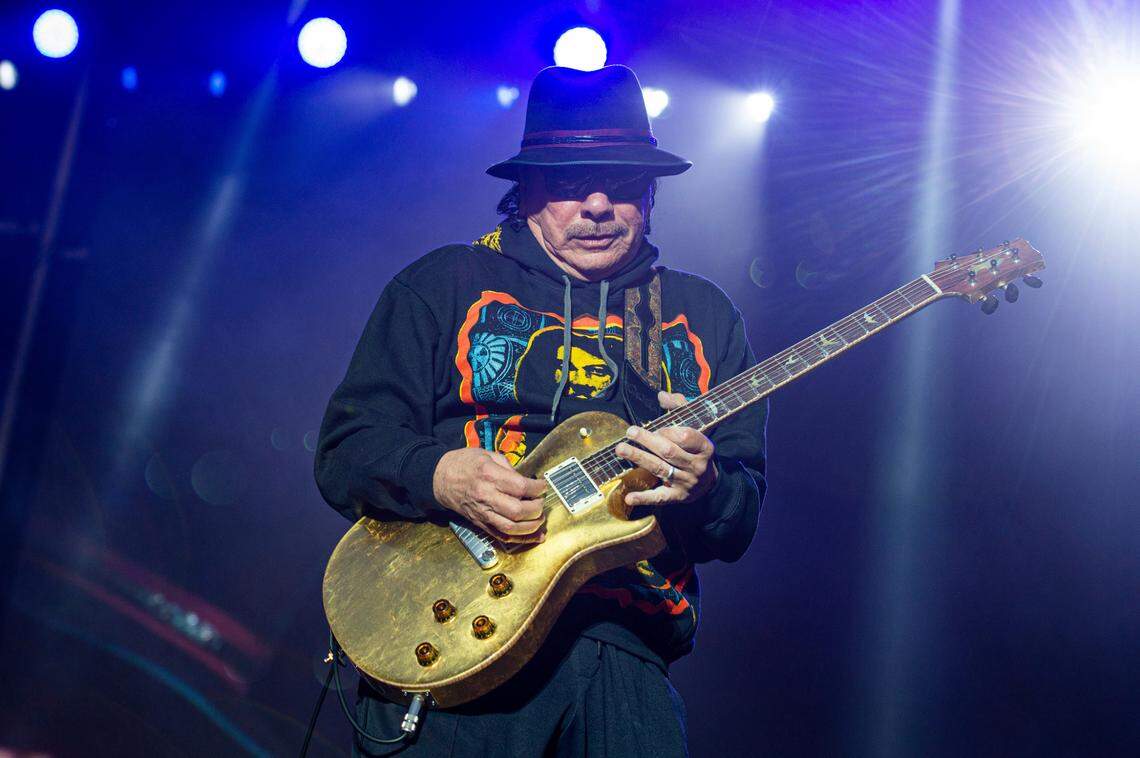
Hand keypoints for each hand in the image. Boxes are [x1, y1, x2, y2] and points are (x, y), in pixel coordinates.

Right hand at [432, 448, 546, 543]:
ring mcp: (482, 512)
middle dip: (536, 509)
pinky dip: (521, 539)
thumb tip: (526, 481)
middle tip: (540, 502)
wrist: (439, 478)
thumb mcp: (487, 454)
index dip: (537, 488)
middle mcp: (486, 496)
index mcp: (489, 475)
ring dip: (531, 527)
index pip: (520, 487)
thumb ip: (508, 467)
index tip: (543, 486)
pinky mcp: (480, 523)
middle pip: (517, 510)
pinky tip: (535, 536)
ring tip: (539, 519)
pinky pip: (502, 536)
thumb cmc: (464, 463)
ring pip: (510, 528)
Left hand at [616, 391, 717, 505]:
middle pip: (669, 452)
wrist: (710, 483)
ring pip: (660, 469)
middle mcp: (696, 465)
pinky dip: (643, 497)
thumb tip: (661, 395)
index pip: (687, 436)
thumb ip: (679, 407)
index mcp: (704, 447)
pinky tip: (629, 496)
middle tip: (630, 432)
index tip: (656, 427)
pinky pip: (659, 497)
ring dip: (639, 458)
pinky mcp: (677, 497)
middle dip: (647, 440)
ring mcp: (686, 482)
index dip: (669, 430)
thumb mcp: (696, 426)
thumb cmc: (697, 449)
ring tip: (621, 449)